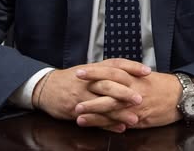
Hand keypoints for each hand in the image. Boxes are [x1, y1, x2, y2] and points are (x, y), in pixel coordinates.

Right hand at [33, 59, 150, 130]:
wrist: (46, 87)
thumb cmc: (70, 79)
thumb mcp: (87, 70)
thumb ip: (106, 71)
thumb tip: (128, 73)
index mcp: (94, 68)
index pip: (115, 64)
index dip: (131, 67)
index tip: (147, 71)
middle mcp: (89, 81)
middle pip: (109, 84)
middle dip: (125, 91)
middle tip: (140, 98)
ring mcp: (82, 96)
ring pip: (103, 103)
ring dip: (119, 112)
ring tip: (134, 118)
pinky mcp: (76, 110)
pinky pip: (94, 118)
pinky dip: (108, 125)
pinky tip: (120, 128)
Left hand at [74, 66, 182, 129]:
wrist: (181, 96)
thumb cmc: (162, 85)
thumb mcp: (143, 76)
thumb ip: (127, 75)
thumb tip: (110, 74)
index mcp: (132, 76)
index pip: (110, 71)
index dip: (94, 72)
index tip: (79, 72)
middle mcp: (132, 89)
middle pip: (107, 88)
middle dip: (88, 91)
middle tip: (72, 93)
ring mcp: (134, 105)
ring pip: (110, 107)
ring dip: (92, 110)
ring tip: (77, 113)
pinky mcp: (138, 118)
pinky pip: (119, 121)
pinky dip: (105, 124)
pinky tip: (93, 125)